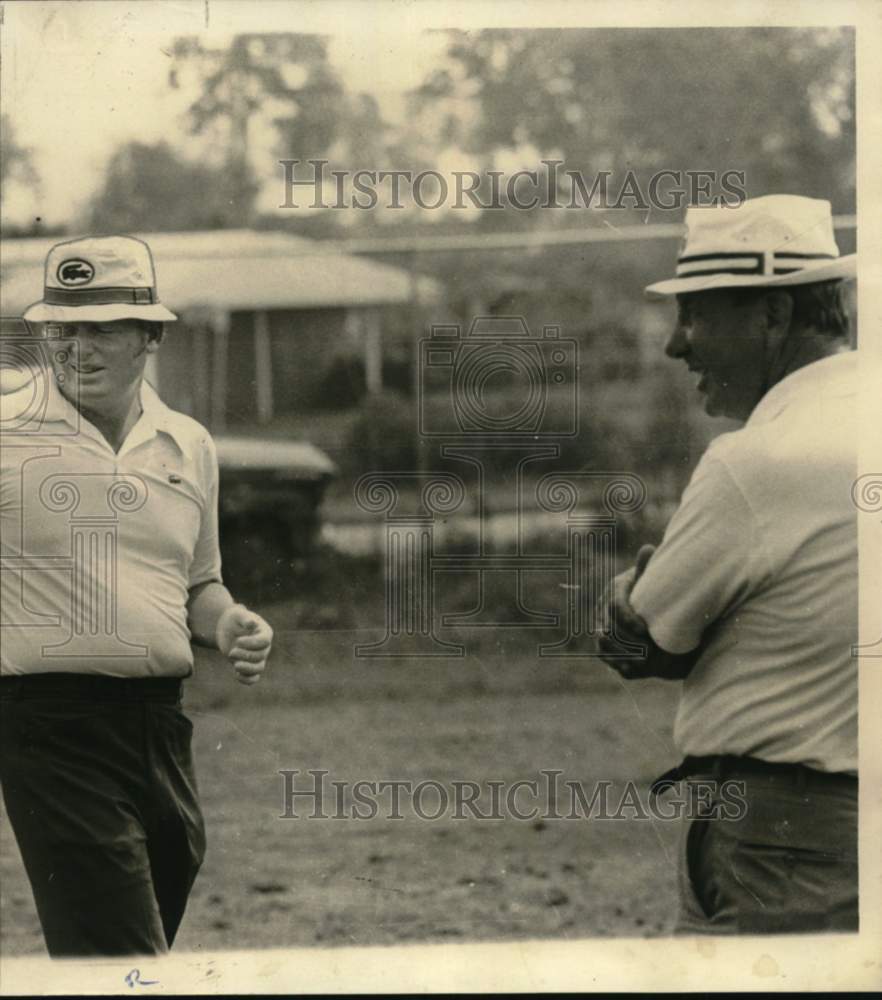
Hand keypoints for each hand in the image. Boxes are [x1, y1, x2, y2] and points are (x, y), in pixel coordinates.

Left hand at [216, 605, 272, 685]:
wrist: (228, 628)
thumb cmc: (235, 619)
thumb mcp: (239, 615)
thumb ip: (245, 618)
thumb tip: (251, 623)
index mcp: (265, 632)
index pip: (264, 641)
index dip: (251, 643)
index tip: (237, 641)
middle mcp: (264, 647)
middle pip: (260, 656)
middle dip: (245, 655)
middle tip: (231, 652)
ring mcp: (258, 658)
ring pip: (259, 668)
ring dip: (247, 669)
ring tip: (235, 665)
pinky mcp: (249, 666)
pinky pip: (253, 678)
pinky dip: (246, 679)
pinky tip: (236, 675)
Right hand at [596, 544, 654, 676]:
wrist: (658, 611)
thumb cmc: (658, 592)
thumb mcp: (655, 580)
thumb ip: (649, 568)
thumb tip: (648, 549)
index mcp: (615, 589)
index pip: (614, 606)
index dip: (628, 620)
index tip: (645, 631)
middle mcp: (604, 608)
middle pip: (608, 627)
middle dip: (627, 641)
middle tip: (648, 651)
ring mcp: (602, 626)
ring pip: (604, 643)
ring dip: (622, 653)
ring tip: (641, 661)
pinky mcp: (605, 644)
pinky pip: (606, 655)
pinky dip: (618, 663)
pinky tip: (633, 668)